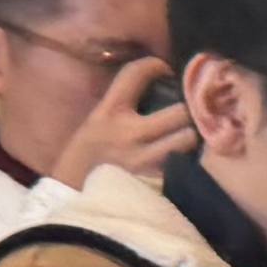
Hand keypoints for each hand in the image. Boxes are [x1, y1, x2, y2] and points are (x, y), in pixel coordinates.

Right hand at [45, 72, 194, 193]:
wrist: (71, 201)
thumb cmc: (82, 163)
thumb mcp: (93, 127)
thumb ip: (121, 109)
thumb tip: (154, 88)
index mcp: (107, 115)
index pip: (134, 75)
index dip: (154, 65)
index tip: (163, 69)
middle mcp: (128, 134)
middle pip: (179, 111)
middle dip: (190, 107)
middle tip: (193, 108)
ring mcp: (145, 161)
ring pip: (188, 140)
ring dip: (194, 136)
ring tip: (193, 135)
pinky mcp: (156, 184)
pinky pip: (185, 166)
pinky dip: (190, 160)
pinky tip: (189, 158)